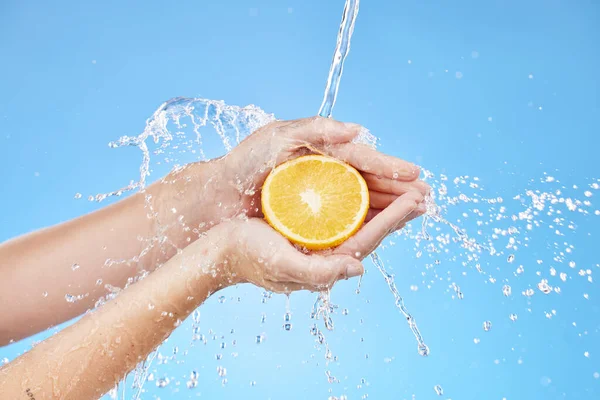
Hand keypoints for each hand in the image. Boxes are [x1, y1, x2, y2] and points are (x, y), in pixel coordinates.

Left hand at [214, 116, 429, 222]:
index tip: (415, 174)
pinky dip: (367, 222)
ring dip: (390, 206)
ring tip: (417, 210)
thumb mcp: (279, 136)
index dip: (390, 166)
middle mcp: (325, 175)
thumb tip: (357, 130)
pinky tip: (385, 226)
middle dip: (399, 188)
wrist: (219, 196)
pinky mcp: (311, 221)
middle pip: (369, 182)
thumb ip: (316, 128)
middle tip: (427, 195)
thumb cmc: (245, 163)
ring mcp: (319, 199)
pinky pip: (345, 221)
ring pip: (363, 203)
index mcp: (322, 151)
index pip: (363, 160)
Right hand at [215, 191, 424, 293]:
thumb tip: (358, 270)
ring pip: (360, 221)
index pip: (369, 238)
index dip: (395, 218)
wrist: (217, 250)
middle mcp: (328, 255)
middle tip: (424, 193)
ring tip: (407, 190)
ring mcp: (319, 243)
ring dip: (385, 205)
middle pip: (371, 230)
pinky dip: (361, 202)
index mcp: (326, 264)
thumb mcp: (282, 265)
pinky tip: (369, 190)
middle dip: (399, 212)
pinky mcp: (308, 231)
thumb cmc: (246, 255)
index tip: (416, 199)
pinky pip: (342, 215)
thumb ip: (320, 272)